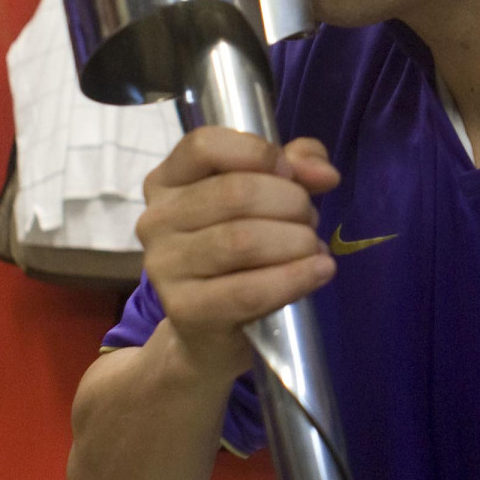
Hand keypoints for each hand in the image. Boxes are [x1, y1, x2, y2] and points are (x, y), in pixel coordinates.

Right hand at [137, 129, 339, 373]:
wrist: (210, 334)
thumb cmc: (239, 258)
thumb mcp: (264, 200)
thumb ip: (293, 168)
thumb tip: (323, 172)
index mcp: (167, 182)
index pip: (204, 145)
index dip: (259, 153)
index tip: (292, 175)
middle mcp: (156, 220)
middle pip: (234, 193)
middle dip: (291, 204)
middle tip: (309, 223)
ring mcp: (165, 267)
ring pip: (242, 240)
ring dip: (296, 241)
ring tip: (313, 249)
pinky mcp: (186, 310)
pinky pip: (249, 290)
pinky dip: (294, 278)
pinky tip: (320, 271)